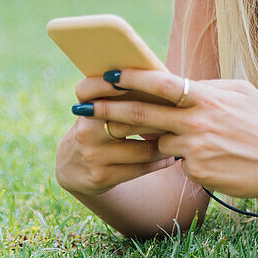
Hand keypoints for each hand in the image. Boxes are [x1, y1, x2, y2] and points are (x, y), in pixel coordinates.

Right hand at [55, 72, 178, 195]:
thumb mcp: (98, 111)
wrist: (72, 167)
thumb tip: (163, 80)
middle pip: (131, 118)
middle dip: (161, 115)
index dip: (107, 83)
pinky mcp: (100, 176)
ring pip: (141, 148)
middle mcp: (86, 130)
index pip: (88, 89)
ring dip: (166, 142)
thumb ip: (118, 96)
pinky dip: (160, 161)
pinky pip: (140, 168)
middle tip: (185, 112)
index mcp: (86, 109)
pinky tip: (171, 156)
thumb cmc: (99, 128)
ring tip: (182, 137)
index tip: (139, 80)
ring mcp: (93, 155)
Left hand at [72, 70, 257, 199]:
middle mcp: (198, 120)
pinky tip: (208, 158)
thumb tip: (179, 84)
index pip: (159, 83)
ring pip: (158, 141)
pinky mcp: (197, 171)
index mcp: (207, 96)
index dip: (130, 78)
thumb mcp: (240, 94)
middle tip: (82, 107)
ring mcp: (196, 147)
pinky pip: (177, 162)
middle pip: (142, 113)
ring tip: (167, 135)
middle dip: (108, 109)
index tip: (105, 74)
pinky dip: (183, 158)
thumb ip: (206, 89)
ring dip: (156, 139)